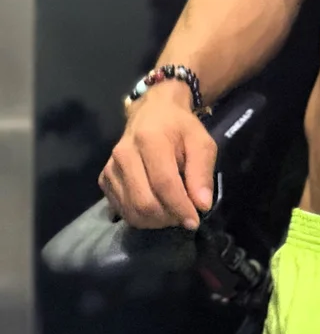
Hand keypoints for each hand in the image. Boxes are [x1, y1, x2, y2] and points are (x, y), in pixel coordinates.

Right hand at [98, 83, 216, 229]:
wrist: (153, 112)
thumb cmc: (180, 128)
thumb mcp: (201, 143)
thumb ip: (202, 172)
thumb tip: (202, 205)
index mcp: (149, 140)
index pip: (163, 183)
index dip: (180, 207)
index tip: (195, 221)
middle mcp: (124, 154)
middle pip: (144, 201)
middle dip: (167, 217)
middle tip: (184, 216)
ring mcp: (111, 168)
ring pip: (131, 210)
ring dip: (155, 221)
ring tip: (172, 212)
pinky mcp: (104, 178)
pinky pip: (121, 209)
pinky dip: (141, 217)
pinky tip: (156, 208)